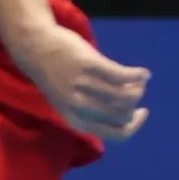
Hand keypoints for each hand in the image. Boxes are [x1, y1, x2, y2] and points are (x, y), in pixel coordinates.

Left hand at [5, 19, 150, 141]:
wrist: (34, 46)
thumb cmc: (56, 75)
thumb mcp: (68, 101)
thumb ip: (92, 111)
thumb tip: (128, 115)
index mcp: (73, 119)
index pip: (115, 133)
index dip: (134, 125)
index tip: (141, 112)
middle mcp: (77, 105)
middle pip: (123, 114)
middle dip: (135, 104)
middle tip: (136, 91)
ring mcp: (82, 83)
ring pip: (125, 95)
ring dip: (138, 89)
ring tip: (138, 81)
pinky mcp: (88, 64)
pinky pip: (123, 75)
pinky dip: (138, 75)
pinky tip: (144, 73)